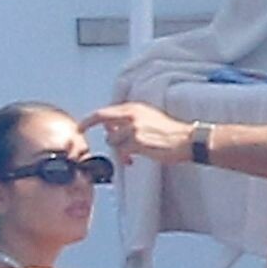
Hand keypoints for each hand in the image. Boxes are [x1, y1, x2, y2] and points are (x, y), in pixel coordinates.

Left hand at [81, 102, 195, 165]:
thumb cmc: (170, 132)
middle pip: (102, 118)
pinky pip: (122, 151)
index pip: (106, 110)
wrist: (186, 139)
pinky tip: (132, 159)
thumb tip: (112, 131)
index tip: (81, 124)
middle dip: (88, 124)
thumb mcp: (149, 118)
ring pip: (112, 140)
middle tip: (80, 131)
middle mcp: (132, 114)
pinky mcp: (137, 141)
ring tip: (130, 154)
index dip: (91, 118)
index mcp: (135, 108)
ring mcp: (134, 127)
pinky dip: (125, 157)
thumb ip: (129, 122)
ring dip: (118, 149)